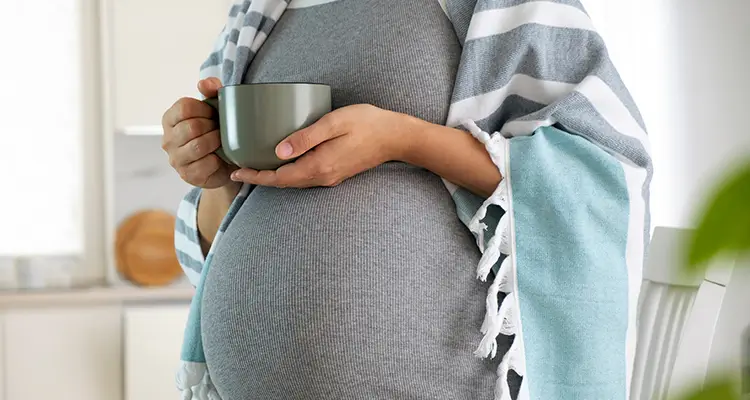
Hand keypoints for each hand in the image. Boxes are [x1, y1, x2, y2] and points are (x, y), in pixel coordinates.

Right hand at [161, 78, 236, 188]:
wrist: (225, 164)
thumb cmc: (216, 132)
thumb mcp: (216, 109)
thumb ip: (212, 91)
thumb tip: (204, 83)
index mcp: (170, 119)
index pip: (184, 107)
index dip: (204, 109)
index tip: (214, 114)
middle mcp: (168, 139)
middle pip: (192, 127)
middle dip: (212, 127)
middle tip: (220, 129)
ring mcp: (175, 159)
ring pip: (198, 146)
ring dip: (215, 142)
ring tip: (221, 141)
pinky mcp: (187, 175)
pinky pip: (204, 164)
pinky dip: (216, 160)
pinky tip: (219, 158)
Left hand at [230, 104, 414, 187]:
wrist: (396, 137)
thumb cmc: (367, 124)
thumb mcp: (334, 123)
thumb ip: (306, 137)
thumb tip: (278, 151)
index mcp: (318, 167)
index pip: (279, 178)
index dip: (255, 176)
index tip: (236, 170)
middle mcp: (322, 177)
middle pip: (284, 183)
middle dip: (260, 178)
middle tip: (239, 168)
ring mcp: (330, 177)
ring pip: (294, 181)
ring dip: (274, 177)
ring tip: (255, 166)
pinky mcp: (335, 172)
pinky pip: (305, 177)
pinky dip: (288, 173)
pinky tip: (283, 162)